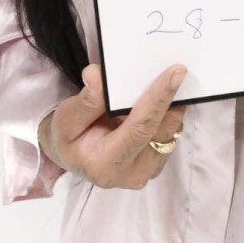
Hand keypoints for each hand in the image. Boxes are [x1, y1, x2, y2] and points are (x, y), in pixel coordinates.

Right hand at [38, 63, 187, 188]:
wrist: (77, 158)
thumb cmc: (69, 138)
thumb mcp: (66, 119)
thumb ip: (85, 100)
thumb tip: (99, 75)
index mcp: (106, 164)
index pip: (140, 128)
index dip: (158, 99)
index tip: (176, 72)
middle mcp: (133, 174)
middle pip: (162, 129)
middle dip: (171, 97)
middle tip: (177, 68)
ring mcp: (149, 171)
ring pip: (171, 130)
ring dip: (172, 104)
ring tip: (167, 79)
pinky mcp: (159, 164)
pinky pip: (171, 133)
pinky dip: (169, 112)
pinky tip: (162, 97)